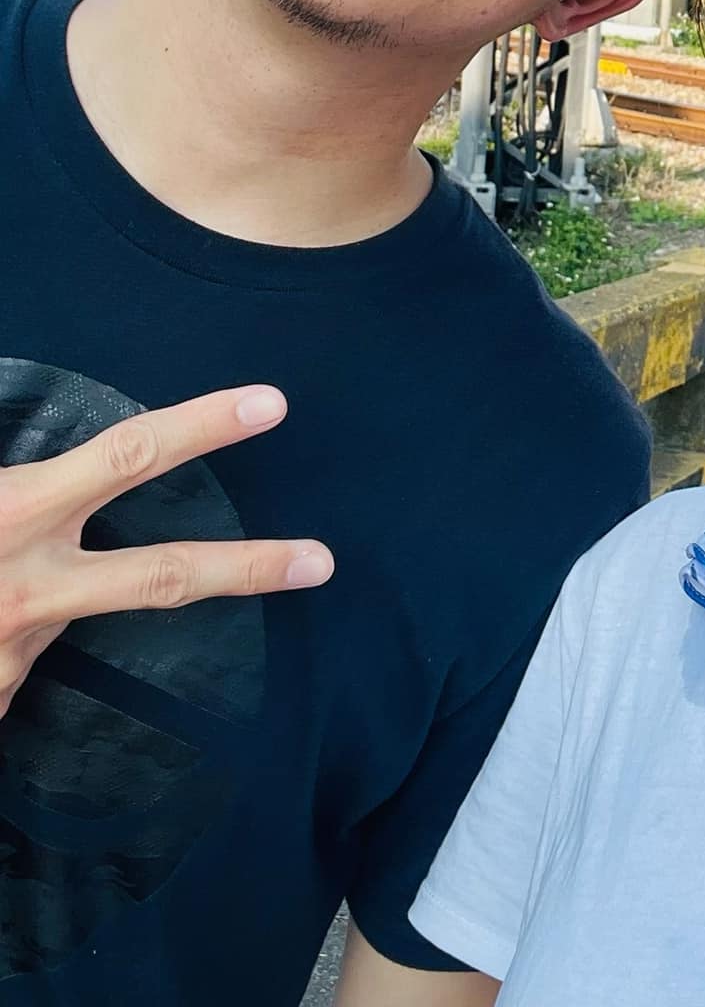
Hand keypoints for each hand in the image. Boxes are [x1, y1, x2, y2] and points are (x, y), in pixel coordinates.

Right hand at [0, 385, 332, 718]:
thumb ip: (10, 478)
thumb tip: (35, 463)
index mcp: (17, 510)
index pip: (127, 456)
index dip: (201, 427)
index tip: (270, 405)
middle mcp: (28, 582)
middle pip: (161, 574)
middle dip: (247, 567)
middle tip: (321, 562)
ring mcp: (14, 647)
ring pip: (92, 614)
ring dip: (62, 603)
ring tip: (5, 593)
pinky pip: (19, 651)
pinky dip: (6, 633)